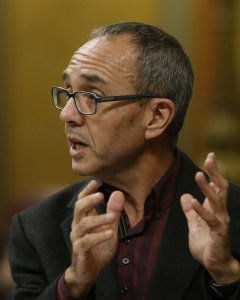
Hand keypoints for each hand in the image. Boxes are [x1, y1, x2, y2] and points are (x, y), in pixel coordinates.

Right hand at [65, 180, 124, 296]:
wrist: (88, 272)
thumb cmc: (98, 248)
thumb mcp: (110, 228)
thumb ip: (113, 212)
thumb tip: (118, 193)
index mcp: (84, 218)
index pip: (82, 200)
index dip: (87, 191)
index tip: (95, 181)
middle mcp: (78, 226)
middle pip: (79, 208)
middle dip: (89, 200)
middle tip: (100, 195)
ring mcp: (77, 238)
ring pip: (83, 224)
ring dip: (98, 219)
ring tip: (112, 217)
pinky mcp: (79, 251)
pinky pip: (87, 242)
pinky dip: (99, 236)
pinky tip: (110, 233)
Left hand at [181, 152, 239, 283]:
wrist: (214, 263)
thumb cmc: (206, 243)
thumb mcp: (195, 224)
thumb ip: (190, 211)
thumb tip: (185, 196)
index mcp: (214, 208)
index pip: (216, 186)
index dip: (213, 172)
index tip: (210, 156)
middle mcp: (220, 212)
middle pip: (220, 188)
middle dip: (215, 173)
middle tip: (210, 158)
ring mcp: (221, 222)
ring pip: (216, 201)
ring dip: (207, 187)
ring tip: (199, 175)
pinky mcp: (218, 233)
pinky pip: (210, 219)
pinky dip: (201, 209)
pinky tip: (192, 201)